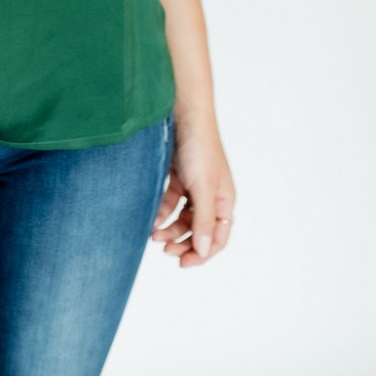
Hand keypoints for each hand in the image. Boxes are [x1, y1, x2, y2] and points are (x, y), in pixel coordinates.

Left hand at [151, 110, 234, 265]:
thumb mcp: (203, 188)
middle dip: (183, 243)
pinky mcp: (177, 177)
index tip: (182, 263)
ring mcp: (193, 186)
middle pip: (199, 230)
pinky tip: (151, 218)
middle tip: (165, 250)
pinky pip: (170, 202)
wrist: (182, 112)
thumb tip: (204, 250)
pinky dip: (161, 212)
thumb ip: (204, 220)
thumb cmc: (200, 147)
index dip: (203, 253)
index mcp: (224, 200)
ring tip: (154, 235)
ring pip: (182, 218)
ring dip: (170, 229)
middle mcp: (211, 195)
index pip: (218, 237)